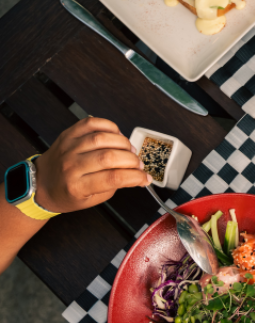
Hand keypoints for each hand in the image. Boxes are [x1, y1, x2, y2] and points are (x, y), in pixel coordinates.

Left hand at [34, 117, 151, 213]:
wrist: (40, 184)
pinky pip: (92, 123)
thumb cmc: (67, 193)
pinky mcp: (68, 134)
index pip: (113, 179)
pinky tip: (116, 136)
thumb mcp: (92, 199)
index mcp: (77, 187)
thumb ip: (116, 186)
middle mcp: (71, 166)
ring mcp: (69, 147)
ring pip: (103, 138)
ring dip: (123, 143)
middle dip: (132, 160)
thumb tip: (140, 176)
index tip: (145, 178)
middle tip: (138, 164)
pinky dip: (110, 127)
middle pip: (109, 157)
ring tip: (128, 150)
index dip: (135, 177)